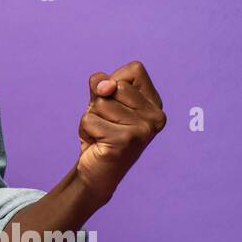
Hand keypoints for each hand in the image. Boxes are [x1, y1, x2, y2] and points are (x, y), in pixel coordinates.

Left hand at [75, 61, 165, 203]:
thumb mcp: (101, 101)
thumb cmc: (101, 133)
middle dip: (100, 102)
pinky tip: (98, 144)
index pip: (135, 69)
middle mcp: (156, 116)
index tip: (115, 105)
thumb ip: (102, 84)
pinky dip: (86, 130)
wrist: (97, 172)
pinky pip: (90, 119)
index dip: (115, 80)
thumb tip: (105, 86)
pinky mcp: (125, 141)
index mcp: (155, 104)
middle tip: (106, 123)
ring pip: (100, 103)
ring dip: (92, 118)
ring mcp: (143, 130)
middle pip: (115, 85)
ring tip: (102, 134)